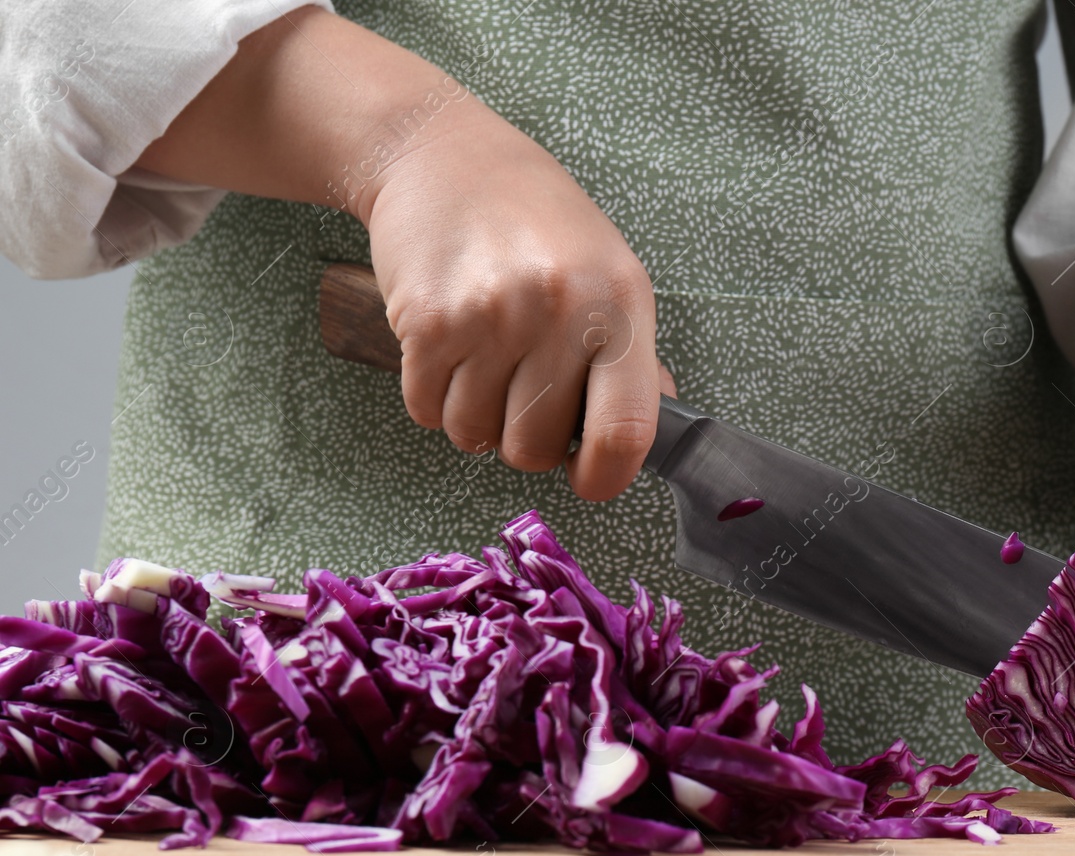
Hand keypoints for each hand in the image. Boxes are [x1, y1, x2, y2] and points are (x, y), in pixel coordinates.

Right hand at [360, 109, 662, 498]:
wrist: (443, 155)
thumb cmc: (537, 219)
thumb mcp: (611, 271)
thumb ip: (631, 357)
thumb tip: (644, 438)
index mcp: (618, 305)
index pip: (626, 432)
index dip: (606, 477)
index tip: (591, 479)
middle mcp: (558, 311)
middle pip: (536, 447)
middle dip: (527, 439)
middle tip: (524, 394)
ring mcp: (490, 317)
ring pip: (477, 435)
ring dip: (477, 418)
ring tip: (485, 362)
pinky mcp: (428, 322)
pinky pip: (428, 410)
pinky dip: (435, 396)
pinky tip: (449, 348)